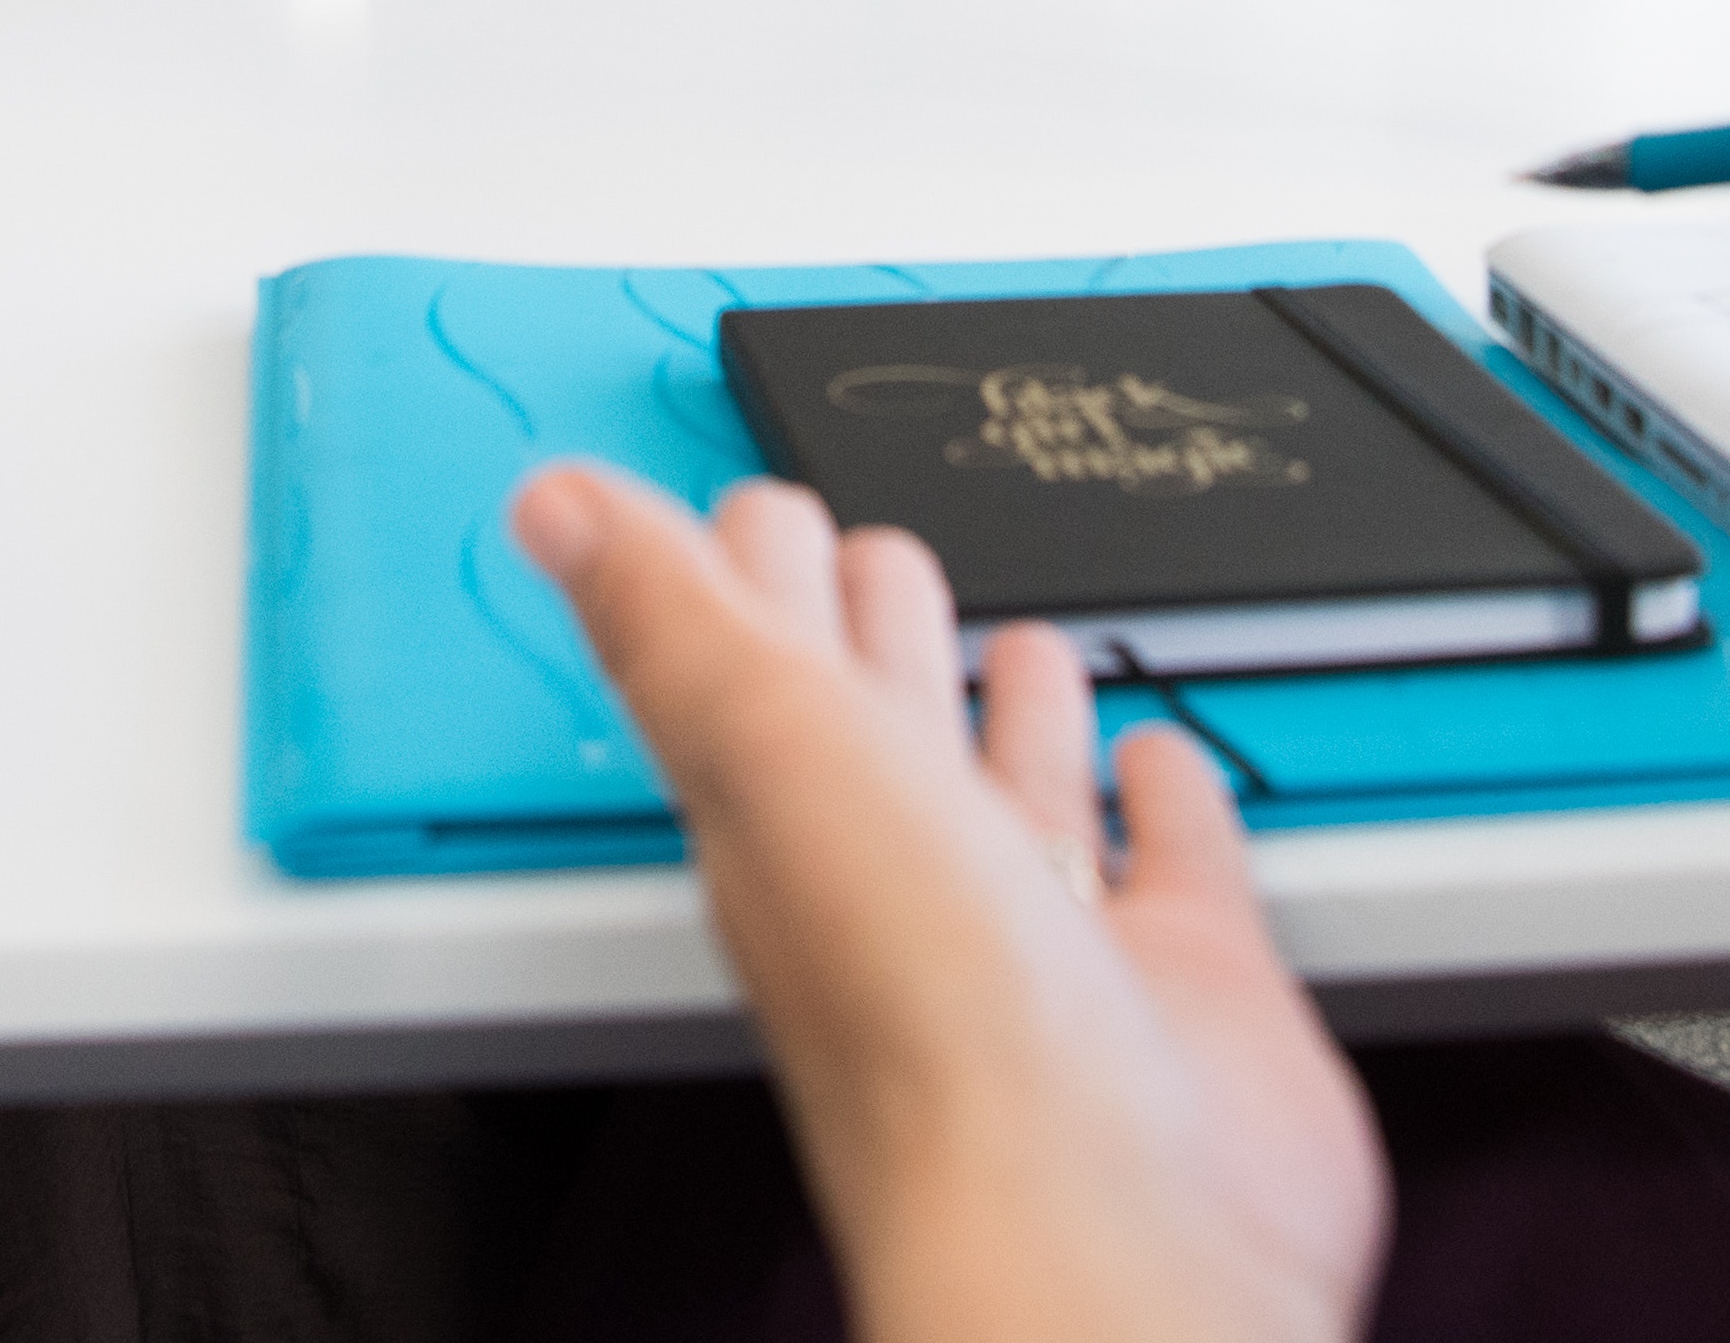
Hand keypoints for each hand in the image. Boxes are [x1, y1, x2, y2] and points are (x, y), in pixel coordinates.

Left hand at [511, 464, 1378, 1342]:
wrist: (1110, 1224)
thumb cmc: (928, 1022)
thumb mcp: (771, 748)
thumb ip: (669, 618)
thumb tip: (546, 505)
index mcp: (790, 824)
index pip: (755, 665)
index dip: (745, 576)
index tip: (744, 508)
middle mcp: (908, 882)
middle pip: (882, 719)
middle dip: (877, 624)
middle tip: (875, 549)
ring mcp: (1045, 939)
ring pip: (1017, 787)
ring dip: (1016, 708)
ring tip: (1016, 638)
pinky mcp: (1182, 982)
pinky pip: (1170, 861)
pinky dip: (1167, 798)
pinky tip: (1159, 761)